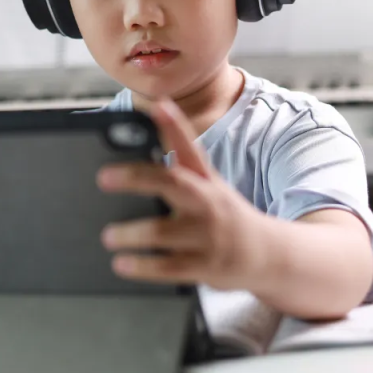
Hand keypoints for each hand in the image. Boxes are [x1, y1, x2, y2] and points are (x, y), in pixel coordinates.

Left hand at [97, 99, 265, 290]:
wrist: (269, 255)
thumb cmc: (226, 216)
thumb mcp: (209, 185)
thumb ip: (179, 162)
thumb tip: (151, 127)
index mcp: (205, 180)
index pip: (190, 147)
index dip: (174, 124)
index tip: (157, 105)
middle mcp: (207, 203)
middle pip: (173, 183)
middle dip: (136, 178)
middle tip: (103, 177)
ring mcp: (207, 235)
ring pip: (164, 232)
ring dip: (132, 233)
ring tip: (108, 236)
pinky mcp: (205, 266)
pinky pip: (169, 267)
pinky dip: (143, 266)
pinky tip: (122, 264)